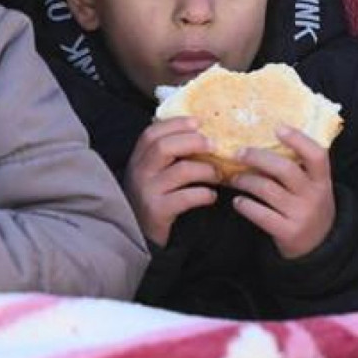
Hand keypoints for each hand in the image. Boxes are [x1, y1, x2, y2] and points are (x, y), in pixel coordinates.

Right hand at [125, 116, 220, 246]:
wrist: (140, 235)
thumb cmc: (153, 197)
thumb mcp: (154, 172)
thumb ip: (169, 153)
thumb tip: (201, 132)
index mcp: (138, 158)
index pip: (153, 132)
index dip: (177, 124)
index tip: (199, 122)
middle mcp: (139, 172)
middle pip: (164, 146)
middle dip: (194, 142)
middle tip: (215, 145)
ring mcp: (147, 191)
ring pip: (180, 170)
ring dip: (206, 169)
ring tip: (219, 174)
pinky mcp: (157, 211)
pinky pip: (186, 197)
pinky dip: (204, 194)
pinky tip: (211, 196)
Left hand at [230, 126, 335, 258]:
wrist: (319, 248)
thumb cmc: (309, 206)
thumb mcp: (314, 187)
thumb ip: (299, 167)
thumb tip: (265, 138)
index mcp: (322, 180)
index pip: (316, 154)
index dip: (298, 139)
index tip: (278, 128)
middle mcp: (314, 195)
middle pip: (285, 169)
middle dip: (258, 157)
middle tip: (239, 152)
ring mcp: (301, 215)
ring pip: (267, 189)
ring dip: (246, 180)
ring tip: (234, 177)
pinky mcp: (288, 232)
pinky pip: (261, 214)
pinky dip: (245, 205)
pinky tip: (238, 201)